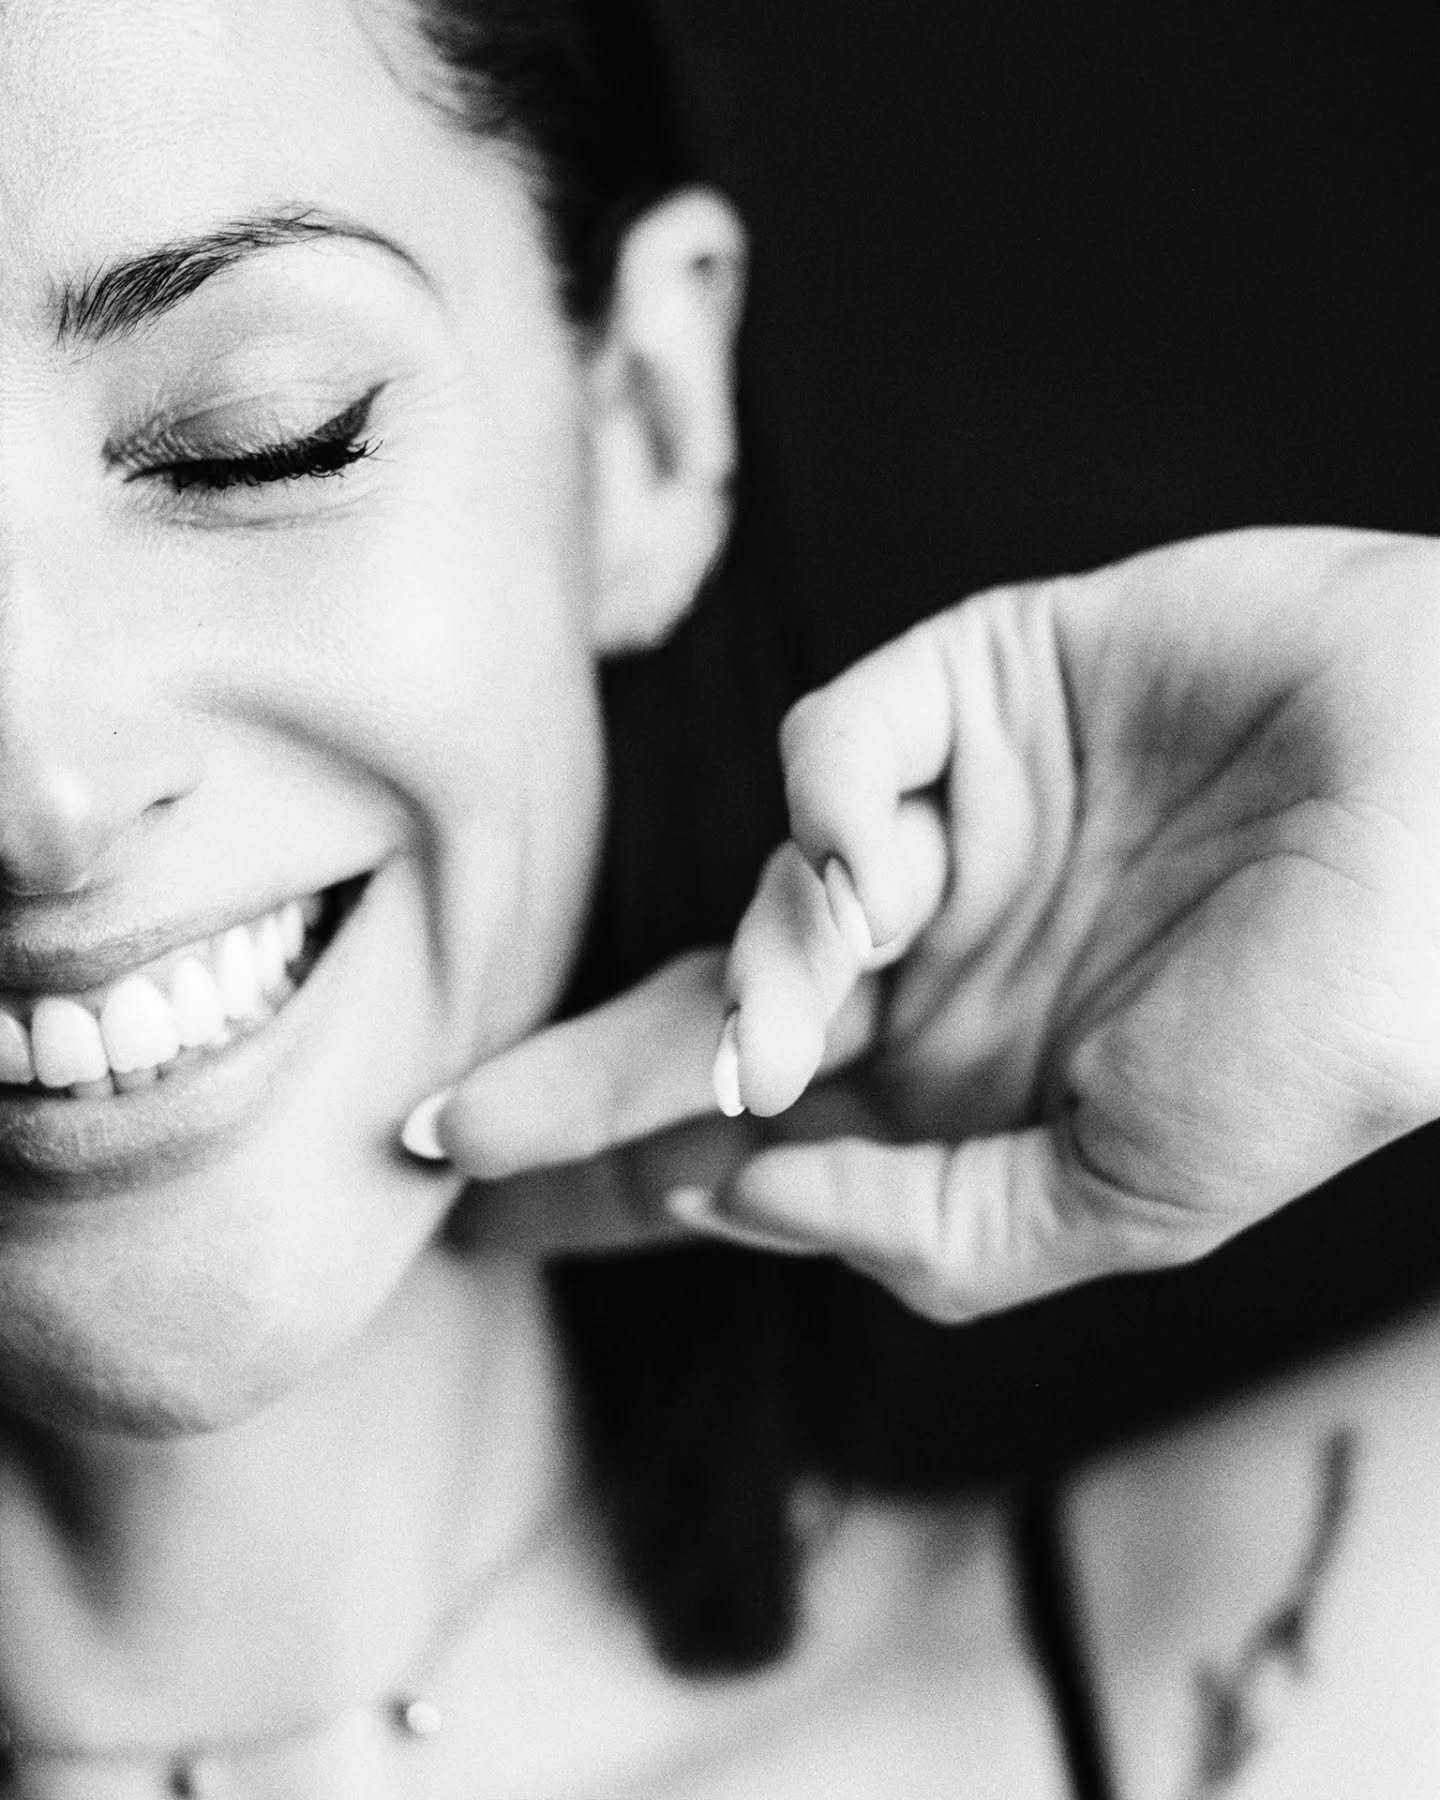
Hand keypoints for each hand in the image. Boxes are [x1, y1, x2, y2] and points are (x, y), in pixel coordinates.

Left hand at [409, 527, 1439, 1321]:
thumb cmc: (1333, 1027)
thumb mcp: (1125, 1200)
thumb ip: (920, 1226)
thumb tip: (729, 1195)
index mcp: (972, 1086)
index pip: (746, 1144)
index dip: (610, 1182)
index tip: (475, 1216)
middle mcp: (945, 961)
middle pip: (703, 1026)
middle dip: (575, 1086)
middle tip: (437, 1133)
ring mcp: (956, 823)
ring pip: (766, 894)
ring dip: (754, 967)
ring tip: (784, 1027)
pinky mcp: (978, 686)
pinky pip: (838, 749)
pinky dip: (828, 813)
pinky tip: (873, 868)